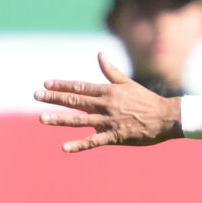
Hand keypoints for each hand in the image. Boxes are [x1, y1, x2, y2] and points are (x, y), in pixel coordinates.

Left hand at [34, 54, 179, 152]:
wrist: (165, 117)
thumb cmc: (147, 99)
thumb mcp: (128, 83)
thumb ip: (111, 70)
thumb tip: (100, 54)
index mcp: (108, 91)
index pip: (80, 86)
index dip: (61, 85)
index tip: (45, 84)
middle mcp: (105, 105)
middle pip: (74, 100)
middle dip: (54, 98)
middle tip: (36, 95)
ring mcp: (108, 121)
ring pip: (79, 120)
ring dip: (59, 118)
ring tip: (42, 118)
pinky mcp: (114, 136)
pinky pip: (93, 141)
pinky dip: (78, 145)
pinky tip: (64, 147)